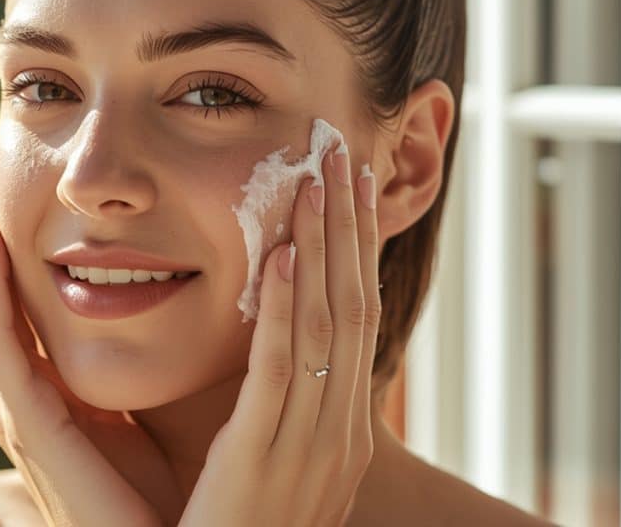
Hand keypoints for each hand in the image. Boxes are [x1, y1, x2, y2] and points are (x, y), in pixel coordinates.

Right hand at [0, 152, 177, 526]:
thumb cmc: (167, 493)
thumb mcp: (157, 412)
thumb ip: (156, 365)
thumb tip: (193, 304)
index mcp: (59, 390)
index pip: (27, 301)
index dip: (17, 245)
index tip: (21, 186)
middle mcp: (29, 394)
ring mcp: (20, 409)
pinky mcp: (26, 423)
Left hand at [178, 138, 381, 525]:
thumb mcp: (277, 462)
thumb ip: (281, 407)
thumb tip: (278, 349)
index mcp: (341, 428)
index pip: (355, 319)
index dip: (354, 250)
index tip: (346, 190)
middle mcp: (339, 430)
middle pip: (351, 308)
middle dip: (347, 230)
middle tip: (340, 157)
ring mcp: (310, 445)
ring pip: (324, 327)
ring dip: (320, 248)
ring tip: (314, 181)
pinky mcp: (265, 460)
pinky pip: (280, 373)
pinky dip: (284, 311)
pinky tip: (277, 259)